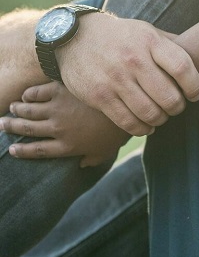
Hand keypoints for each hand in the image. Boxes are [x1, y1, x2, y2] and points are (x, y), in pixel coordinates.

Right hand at [1, 82, 129, 166]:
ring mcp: (58, 109)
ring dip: (17, 110)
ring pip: (28, 110)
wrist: (127, 104)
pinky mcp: (63, 90)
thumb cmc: (120, 130)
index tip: (11, 149)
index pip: (36, 151)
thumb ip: (92, 159)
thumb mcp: (107, 150)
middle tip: (1, 124)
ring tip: (12, 108)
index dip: (21, 151)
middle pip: (27, 129)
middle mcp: (57, 129)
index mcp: (67, 146)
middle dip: (11, 127)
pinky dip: (29, 93)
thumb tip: (84, 165)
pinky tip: (26, 94)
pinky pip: (38, 92)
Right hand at [57, 13, 198, 135]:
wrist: (75, 38)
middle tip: (177, 106)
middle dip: (178, 107)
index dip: (195, 86)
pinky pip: (127, 122)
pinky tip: (146, 125)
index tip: (196, 94)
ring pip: (150, 113)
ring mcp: (115, 80)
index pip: (183, 67)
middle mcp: (133, 60)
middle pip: (169, 96)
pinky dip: (142, 128)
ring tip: (162, 115)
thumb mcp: (147, 31)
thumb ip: (172, 45)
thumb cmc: (122, 36)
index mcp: (150, 42)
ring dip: (161, 119)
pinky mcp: (99, 96)